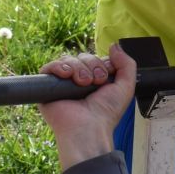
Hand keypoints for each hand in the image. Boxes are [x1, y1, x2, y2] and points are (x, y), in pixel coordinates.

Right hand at [39, 46, 136, 169]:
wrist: (89, 128)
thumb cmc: (106, 113)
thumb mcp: (126, 87)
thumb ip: (127, 64)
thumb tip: (114, 45)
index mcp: (94, 80)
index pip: (94, 58)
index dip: (100, 62)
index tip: (106, 76)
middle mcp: (78, 81)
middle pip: (82, 57)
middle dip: (91, 65)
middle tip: (95, 82)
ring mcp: (62, 84)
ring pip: (68, 60)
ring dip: (78, 67)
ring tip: (82, 83)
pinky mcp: (47, 88)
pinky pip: (49, 67)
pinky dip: (58, 67)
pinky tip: (66, 75)